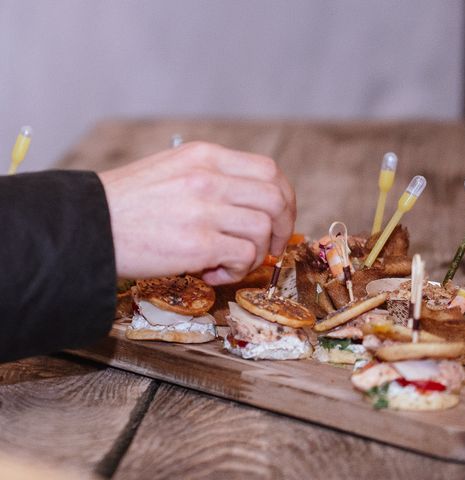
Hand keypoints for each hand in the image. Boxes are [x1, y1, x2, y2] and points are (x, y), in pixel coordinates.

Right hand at [98, 142, 295, 284]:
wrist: (87, 226)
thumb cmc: (128, 203)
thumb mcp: (173, 170)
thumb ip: (214, 178)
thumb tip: (252, 204)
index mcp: (205, 156)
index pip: (269, 170)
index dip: (284, 198)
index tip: (279, 219)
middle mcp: (209, 178)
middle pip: (276, 199)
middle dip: (282, 228)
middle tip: (268, 247)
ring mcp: (205, 210)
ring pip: (263, 230)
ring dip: (254, 254)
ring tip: (227, 262)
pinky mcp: (198, 244)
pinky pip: (244, 256)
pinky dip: (236, 270)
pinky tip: (211, 273)